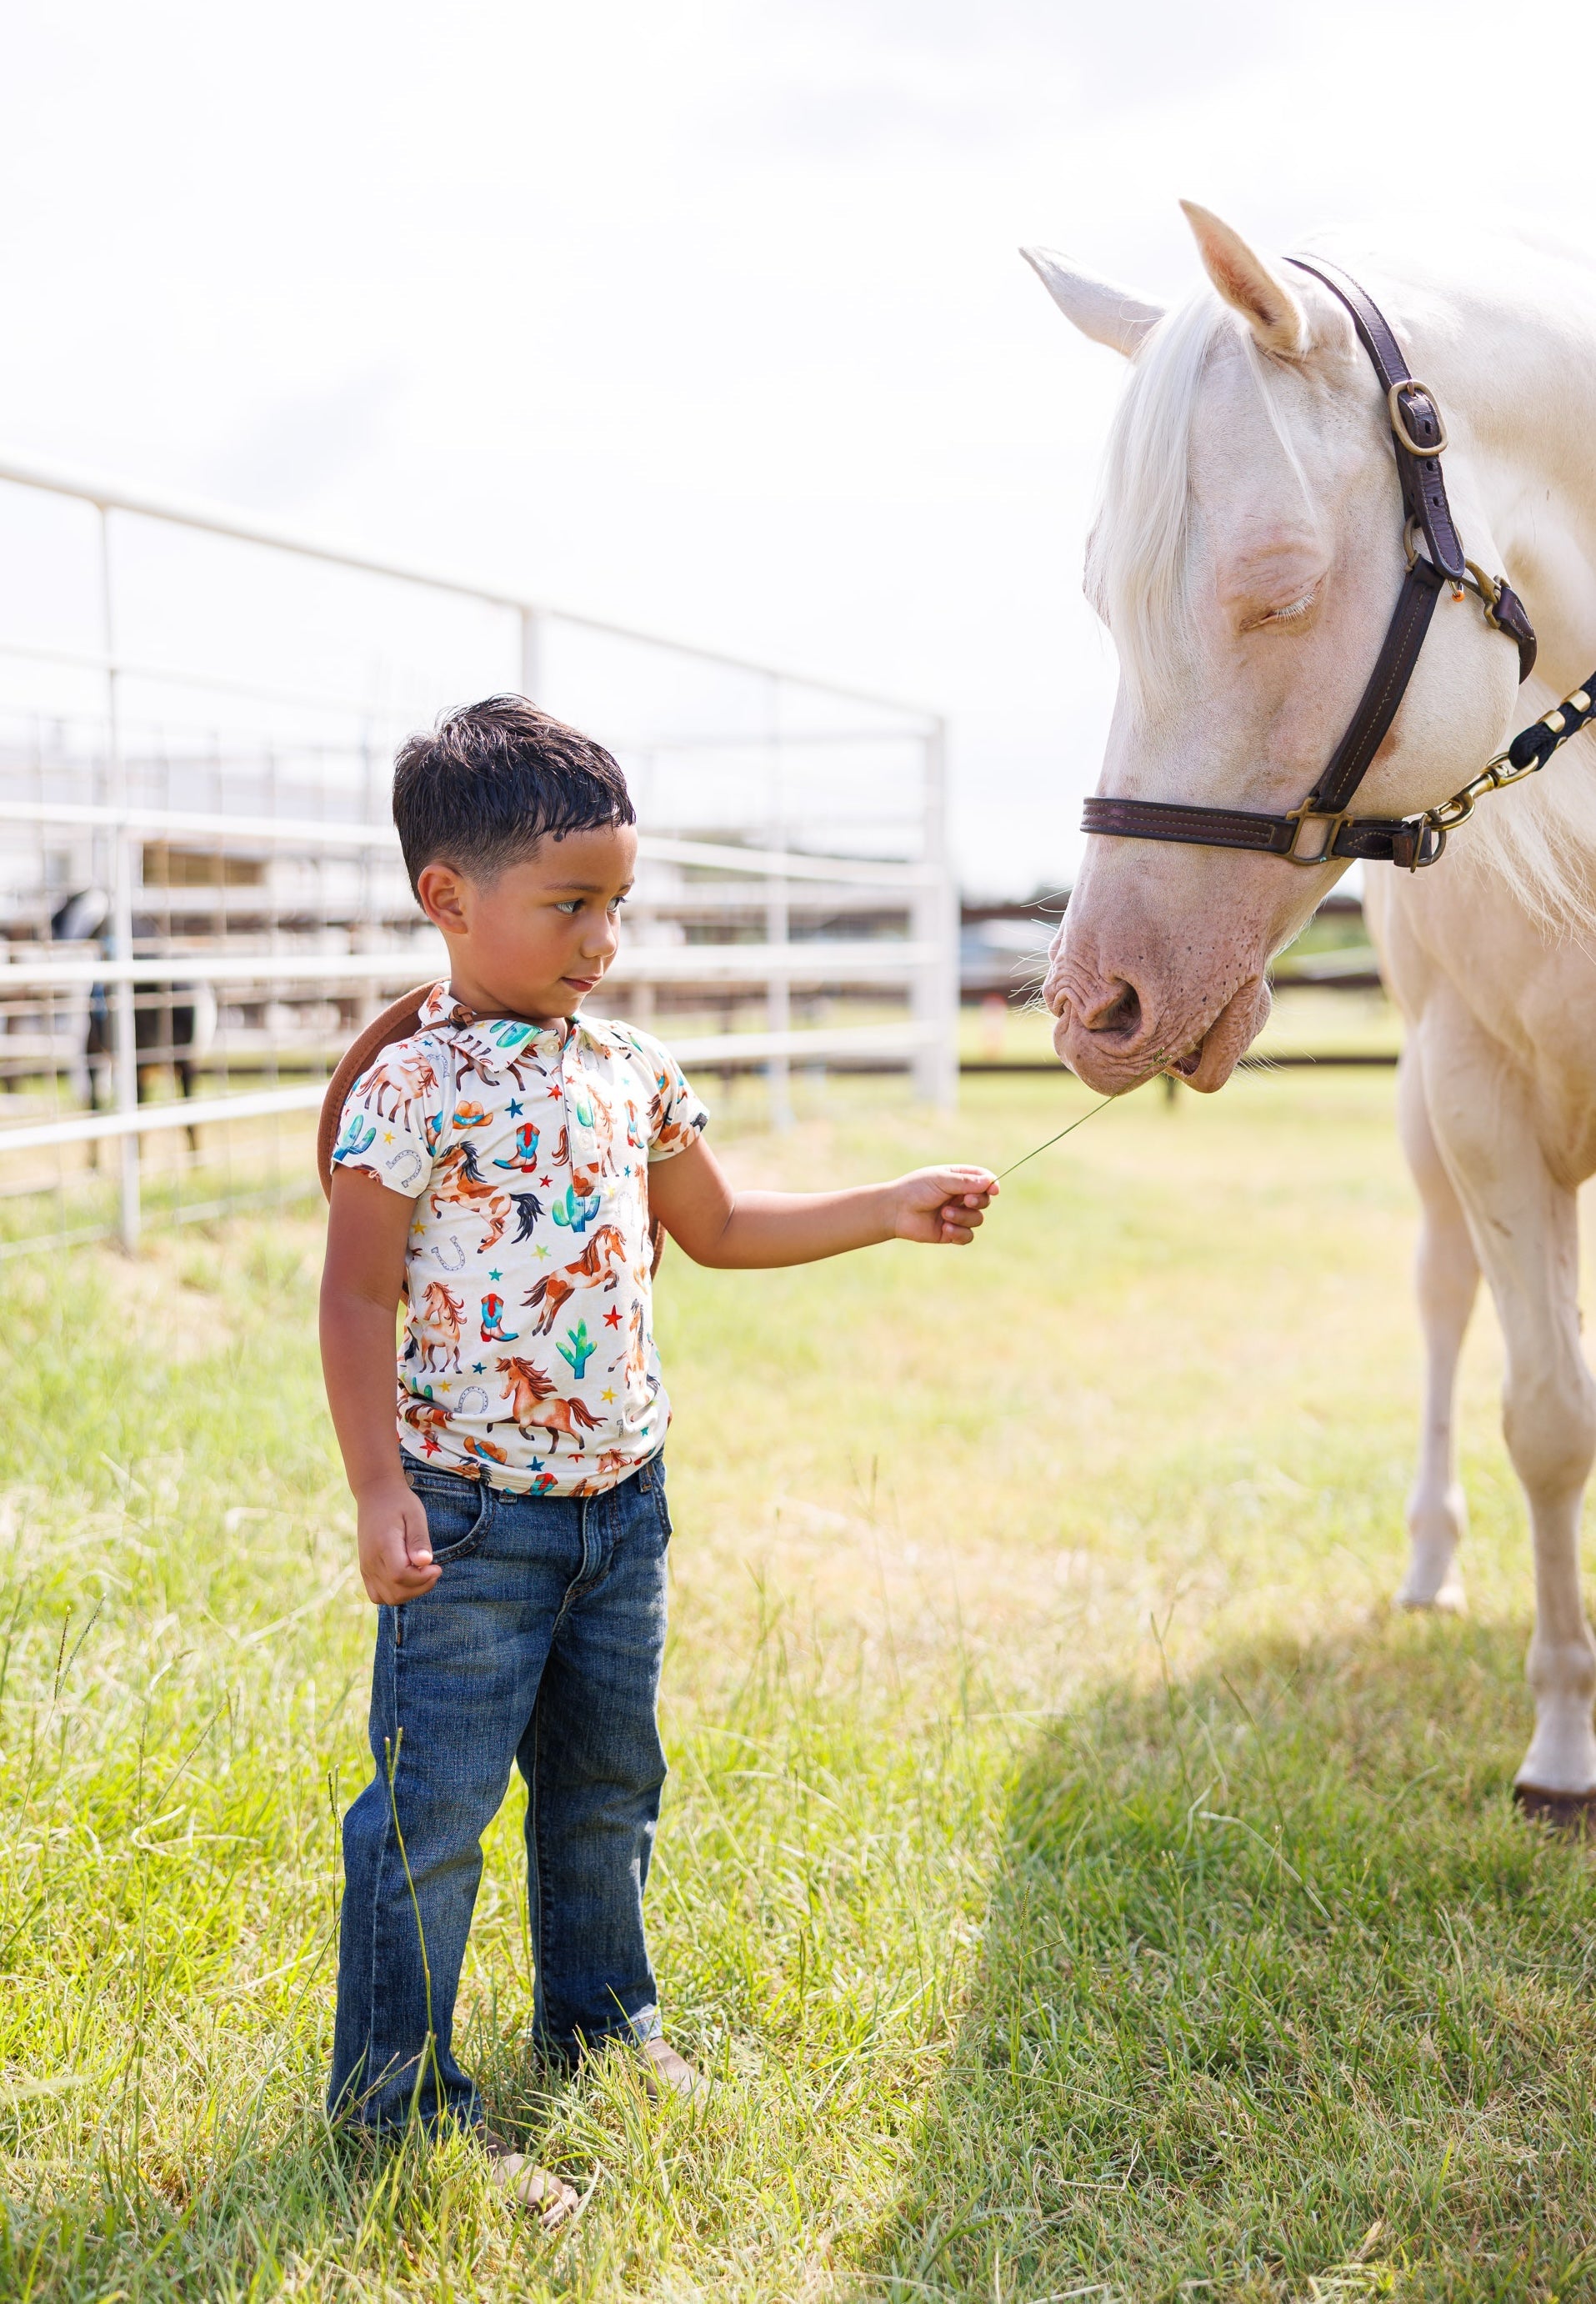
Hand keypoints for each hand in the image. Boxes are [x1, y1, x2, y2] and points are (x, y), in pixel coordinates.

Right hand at [356, 1478, 441, 1604]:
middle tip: (432, 1570)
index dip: (423, 1578)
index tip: (437, 1567)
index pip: (401, 1576)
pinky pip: (378, 1595)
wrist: (375, 1494)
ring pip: (387, 1598)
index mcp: (383, 1545)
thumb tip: (425, 1562)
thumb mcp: (415, 1515)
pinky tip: (408, 1578)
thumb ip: (419, 1539)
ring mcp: (366, 1567)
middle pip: (395, 1592)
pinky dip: (395, 1593)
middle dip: (420, 1587)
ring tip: (421, 1574)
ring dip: (409, 1593)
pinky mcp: (365, 1570)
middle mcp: (370, 1560)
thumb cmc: (400, 1503)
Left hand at [889, 1165, 998, 1245]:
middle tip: (965, 1201)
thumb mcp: (941, 1180)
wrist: (895, 1211)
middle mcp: (959, 1197)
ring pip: (977, 1219)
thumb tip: (990, 1182)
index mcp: (958, 1179)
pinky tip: (945, 1229)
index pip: (984, 1180)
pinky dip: (959, 1233)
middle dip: (978, 1201)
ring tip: (945, 1214)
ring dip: (963, 1217)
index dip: (991, 1185)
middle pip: (984, 1201)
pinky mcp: (950, 1233)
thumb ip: (966, 1182)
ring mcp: (956, 1215)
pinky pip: (967, 1236)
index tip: (993, 1190)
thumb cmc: (916, 1190)